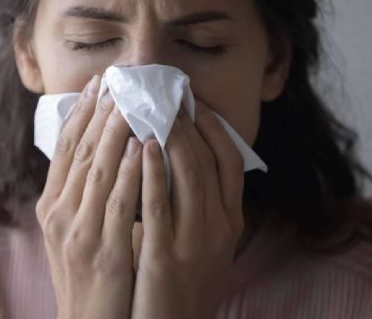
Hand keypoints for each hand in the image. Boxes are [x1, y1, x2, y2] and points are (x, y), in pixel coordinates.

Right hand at [35, 75, 143, 318]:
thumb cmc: (86, 275)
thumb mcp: (73, 231)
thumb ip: (82, 194)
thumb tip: (101, 152)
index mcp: (51, 207)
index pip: (65, 149)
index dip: (80, 113)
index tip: (97, 84)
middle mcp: (59, 215)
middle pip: (81, 152)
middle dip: (100, 112)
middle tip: (118, 80)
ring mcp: (79, 233)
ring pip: (98, 170)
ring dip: (115, 132)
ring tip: (132, 100)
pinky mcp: (103, 252)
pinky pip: (118, 203)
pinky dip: (131, 171)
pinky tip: (144, 147)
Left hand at [131, 99, 244, 318]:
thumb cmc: (181, 279)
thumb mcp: (201, 239)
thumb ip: (194, 201)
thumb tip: (175, 154)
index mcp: (230, 220)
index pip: (230, 161)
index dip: (213, 126)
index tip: (192, 100)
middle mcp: (219, 227)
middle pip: (208, 160)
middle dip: (186, 121)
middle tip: (165, 92)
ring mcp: (195, 242)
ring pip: (189, 175)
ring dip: (171, 136)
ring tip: (153, 106)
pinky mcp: (166, 258)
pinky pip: (159, 206)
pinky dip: (152, 172)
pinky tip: (141, 146)